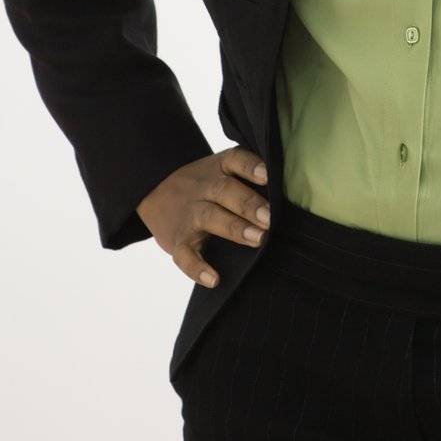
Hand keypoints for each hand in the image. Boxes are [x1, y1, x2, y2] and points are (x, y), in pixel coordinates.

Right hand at [136, 146, 271, 287]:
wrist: (153, 189)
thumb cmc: (204, 183)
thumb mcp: (220, 169)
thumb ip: (248, 177)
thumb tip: (288, 194)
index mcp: (218, 168)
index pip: (235, 160)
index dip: (251, 167)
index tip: (268, 175)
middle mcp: (203, 188)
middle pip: (226, 192)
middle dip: (249, 204)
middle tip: (270, 218)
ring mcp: (189, 214)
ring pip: (210, 218)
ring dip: (235, 229)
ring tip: (259, 239)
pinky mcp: (177, 241)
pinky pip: (185, 256)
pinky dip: (198, 269)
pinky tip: (215, 279)